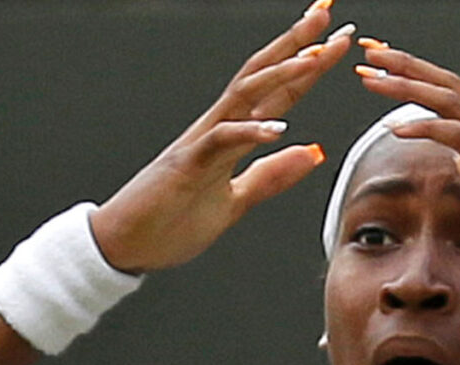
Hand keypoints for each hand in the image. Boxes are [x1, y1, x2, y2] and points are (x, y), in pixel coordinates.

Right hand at [86, 0, 353, 274]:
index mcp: (230, 137)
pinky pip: (220, 141)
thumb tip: (312, 152)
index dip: (307, 65)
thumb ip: (270, 178)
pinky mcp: (187, 166)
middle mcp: (217, 129)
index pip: (276, 93)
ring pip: (243, 95)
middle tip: (327, 15)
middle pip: (261, 75)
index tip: (335, 40)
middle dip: (295, 44)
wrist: (124, 247)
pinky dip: (248, 132)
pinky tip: (278, 129)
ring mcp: (200, 143)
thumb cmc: (169, 225)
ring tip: (315, 56)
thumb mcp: (234, 203)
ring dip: (280, 73)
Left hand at [353, 41, 459, 286]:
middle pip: (451, 86)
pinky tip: (397, 128)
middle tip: (372, 56)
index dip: (420, 79)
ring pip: (453, 101)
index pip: (455, 96)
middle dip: (409, 68)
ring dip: (410, 87)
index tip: (384, 71)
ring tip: (375, 79)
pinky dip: (428, 128)